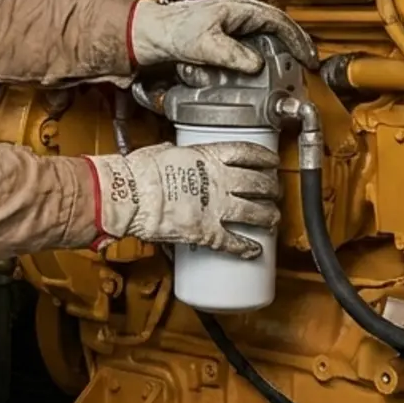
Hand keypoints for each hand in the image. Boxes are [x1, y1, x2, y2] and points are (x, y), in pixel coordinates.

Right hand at [86, 140, 281, 257]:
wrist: (128, 197)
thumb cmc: (138, 173)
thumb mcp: (162, 152)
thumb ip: (175, 155)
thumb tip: (172, 154)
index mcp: (208, 157)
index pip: (249, 153)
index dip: (265, 158)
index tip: (271, 162)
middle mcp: (219, 180)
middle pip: (258, 184)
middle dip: (272, 189)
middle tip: (275, 193)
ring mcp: (215, 207)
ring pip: (255, 213)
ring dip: (268, 218)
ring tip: (273, 220)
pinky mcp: (206, 232)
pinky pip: (233, 242)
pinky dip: (246, 248)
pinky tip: (254, 250)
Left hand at [130, 0, 317, 73]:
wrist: (150, 31)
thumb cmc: (172, 30)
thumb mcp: (205, 45)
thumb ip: (232, 55)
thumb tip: (256, 65)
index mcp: (240, 8)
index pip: (280, 22)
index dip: (297, 41)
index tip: (308, 58)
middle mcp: (239, 9)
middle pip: (278, 24)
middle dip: (295, 42)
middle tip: (306, 62)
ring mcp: (233, 17)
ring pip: (268, 29)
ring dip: (282, 44)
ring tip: (292, 62)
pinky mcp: (226, 28)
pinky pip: (255, 35)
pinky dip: (266, 46)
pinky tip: (267, 59)